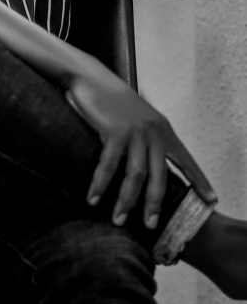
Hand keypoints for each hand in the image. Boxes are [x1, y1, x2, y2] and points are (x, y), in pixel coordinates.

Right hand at [65, 76, 216, 229]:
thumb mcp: (140, 118)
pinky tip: (94, 198)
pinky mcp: (114, 132)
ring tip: (119, 220)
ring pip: (136, 175)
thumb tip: (152, 168)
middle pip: (159, 176)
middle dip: (155, 204)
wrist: (92, 78)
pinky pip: (108, 165)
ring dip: (126, 201)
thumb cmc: (114, 101)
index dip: (199, 180)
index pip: (185, 160)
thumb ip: (149, 139)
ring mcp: (135, 132)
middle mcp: (153, 132)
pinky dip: (100, 184)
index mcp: (163, 130)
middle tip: (151, 225)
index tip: (211, 200)